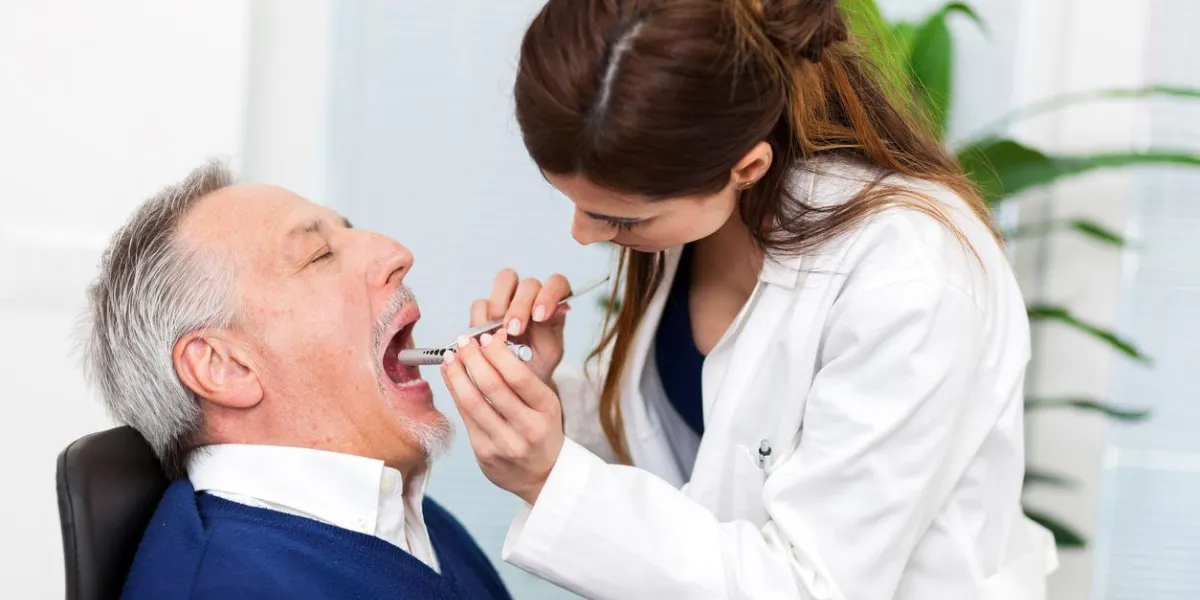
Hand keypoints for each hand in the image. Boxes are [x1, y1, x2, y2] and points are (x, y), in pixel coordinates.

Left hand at [442, 329, 563, 504]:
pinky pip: (465, 417)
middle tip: (464, 341)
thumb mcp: (544, 403)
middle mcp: (527, 428)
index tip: (486, 337)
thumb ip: (521, 377)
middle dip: (472, 358)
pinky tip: (451, 377)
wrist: (543, 475)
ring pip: (472, 402)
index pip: (518, 375)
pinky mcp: (484, 453)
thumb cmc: (541, 430)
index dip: (497, 352)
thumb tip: (491, 342)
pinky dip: (454, 392)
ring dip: (456, 374)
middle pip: (491, 386)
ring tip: (450, 356)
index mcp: (547, 409)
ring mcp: (504, 443)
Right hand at [471, 269, 570, 385]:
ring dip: (500, 308)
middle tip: (514, 330)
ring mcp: (508, 301)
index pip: (556, 283)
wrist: (514, 384)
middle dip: (520, 306)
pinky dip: (481, 320)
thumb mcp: (548, 354)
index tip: (540, 316)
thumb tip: (556, 310)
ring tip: (500, 335)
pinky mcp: (485, 311)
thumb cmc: (537, 366)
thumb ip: (549, 332)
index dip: (549, 294)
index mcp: (552, 305)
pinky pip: (480, 304)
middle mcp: (531, 298)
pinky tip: (486, 338)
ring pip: (504, 282)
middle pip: (527, 284)